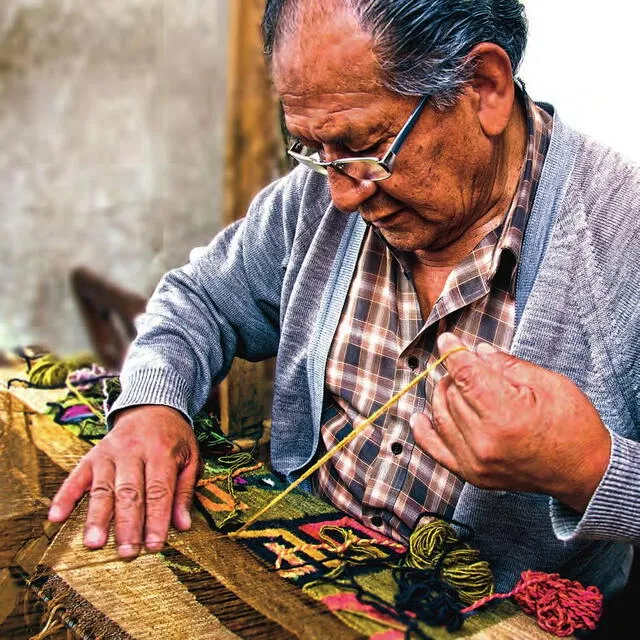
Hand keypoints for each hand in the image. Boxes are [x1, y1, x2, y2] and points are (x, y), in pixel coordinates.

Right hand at [48, 405, 199, 557]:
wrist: (152, 406)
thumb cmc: (173, 439)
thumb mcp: (191, 458)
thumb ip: (185, 491)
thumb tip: (183, 525)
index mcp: (162, 452)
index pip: (158, 491)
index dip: (156, 519)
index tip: (155, 545)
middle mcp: (133, 451)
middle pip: (129, 492)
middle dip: (128, 525)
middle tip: (127, 552)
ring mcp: (109, 453)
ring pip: (103, 488)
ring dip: (97, 518)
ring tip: (94, 543)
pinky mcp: (91, 455)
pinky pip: (76, 477)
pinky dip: (65, 497)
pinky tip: (56, 518)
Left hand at [411, 333, 610, 511]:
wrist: (584, 471)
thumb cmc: (573, 425)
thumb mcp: (548, 384)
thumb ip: (506, 366)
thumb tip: (475, 351)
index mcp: (506, 415)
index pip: (465, 375)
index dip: (453, 352)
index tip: (447, 340)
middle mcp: (485, 441)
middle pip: (451, 393)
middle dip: (456, 373)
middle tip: (468, 365)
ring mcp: (475, 462)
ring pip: (440, 415)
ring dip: (443, 395)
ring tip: (455, 384)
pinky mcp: (472, 475)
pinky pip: (435, 450)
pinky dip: (424, 431)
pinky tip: (419, 416)